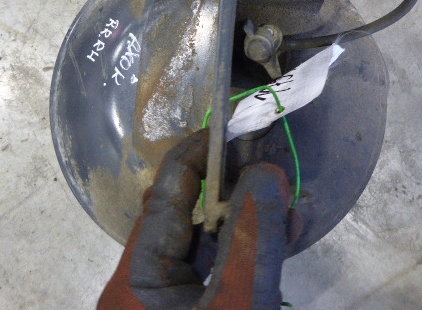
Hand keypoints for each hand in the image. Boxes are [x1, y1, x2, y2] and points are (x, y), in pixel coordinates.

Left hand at [97, 128, 295, 309]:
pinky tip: (277, 237)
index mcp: (138, 276)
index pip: (163, 197)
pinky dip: (244, 252)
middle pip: (186, 217)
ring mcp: (165, 300)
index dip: (195, 157)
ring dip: (244, 221)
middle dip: (230, 189)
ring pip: (205, 244)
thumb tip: (267, 172)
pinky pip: (215, 269)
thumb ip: (252, 238)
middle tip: (268, 164)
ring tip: (283, 202)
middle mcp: (144, 281)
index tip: (229, 129)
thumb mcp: (239, 303)